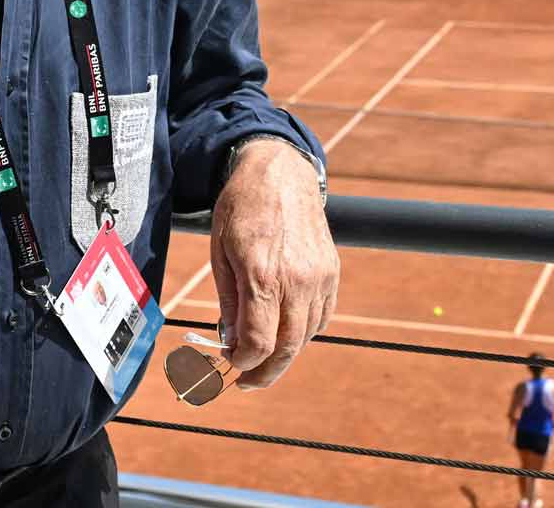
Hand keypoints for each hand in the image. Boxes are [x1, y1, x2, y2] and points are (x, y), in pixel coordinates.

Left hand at [209, 139, 338, 389]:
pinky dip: (304, 332)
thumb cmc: (242, 207)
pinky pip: (322, 316)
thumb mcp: (220, 251)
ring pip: (306, 336)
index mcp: (262, 274)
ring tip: (263, 356)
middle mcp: (297, 279)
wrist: (280, 172)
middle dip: (266, 372)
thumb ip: (228, 300)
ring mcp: (320, 277)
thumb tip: (229, 340)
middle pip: (287, 348)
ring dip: (284, 353)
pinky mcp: (332, 272)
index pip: (259, 342)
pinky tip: (286, 331)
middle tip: (248, 382)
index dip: (243, 362)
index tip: (231, 364)